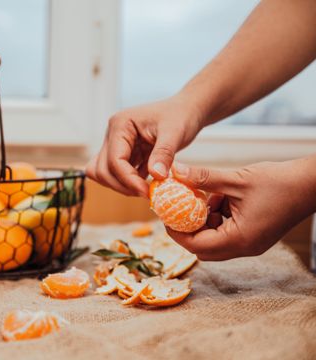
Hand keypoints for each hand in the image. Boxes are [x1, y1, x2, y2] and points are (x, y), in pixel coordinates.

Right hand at [86, 94, 201, 196]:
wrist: (186, 110)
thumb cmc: (180, 115)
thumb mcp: (174, 133)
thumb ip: (164, 153)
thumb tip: (157, 175)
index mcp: (120, 125)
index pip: (114, 160)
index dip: (129, 180)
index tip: (147, 192)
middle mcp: (113, 134)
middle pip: (103, 170)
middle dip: (122, 185)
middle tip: (147, 193)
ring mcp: (116, 145)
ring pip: (105, 173)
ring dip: (122, 185)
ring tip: (145, 189)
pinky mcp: (125, 154)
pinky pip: (118, 174)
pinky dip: (129, 182)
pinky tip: (147, 183)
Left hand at [167, 157, 315, 260]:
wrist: (310, 184)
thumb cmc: (278, 182)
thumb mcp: (236, 179)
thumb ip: (204, 177)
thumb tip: (176, 171)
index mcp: (239, 239)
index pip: (196, 246)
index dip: (176, 232)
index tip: (165, 215)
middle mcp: (244, 247)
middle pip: (204, 247)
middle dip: (188, 228)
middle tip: (179, 208)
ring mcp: (249, 243)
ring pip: (214, 239)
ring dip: (204, 221)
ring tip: (207, 198)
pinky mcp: (253, 235)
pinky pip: (226, 231)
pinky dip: (218, 217)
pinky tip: (221, 198)